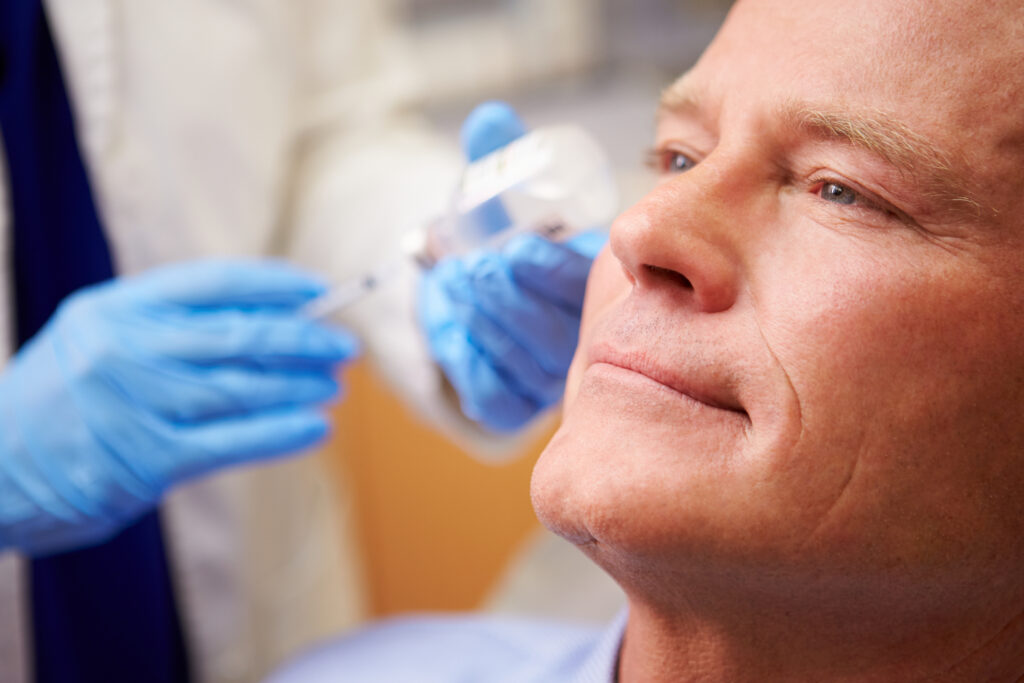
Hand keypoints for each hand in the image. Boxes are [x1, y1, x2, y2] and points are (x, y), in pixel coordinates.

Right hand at [0, 260, 357, 555]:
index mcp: (114, 308)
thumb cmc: (58, 401)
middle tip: (344, 346)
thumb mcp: (97, 340)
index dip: (276, 284)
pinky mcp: (145, 460)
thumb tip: (269, 320)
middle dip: (304, 338)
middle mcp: (126, 349)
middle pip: (240, 334)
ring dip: (300, 387)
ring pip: (244, 387)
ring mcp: (135, 404)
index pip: (215, 282)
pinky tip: (316, 428)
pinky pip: (232, 442)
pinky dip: (282, 434)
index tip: (318, 291)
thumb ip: (169, 327)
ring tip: (335, 388)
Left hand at [418, 102, 607, 432]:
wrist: (459, 293)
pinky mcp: (510, 405)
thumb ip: (496, 157)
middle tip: (472, 266)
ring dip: (484, 321)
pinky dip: (469, 361)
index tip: (516, 247)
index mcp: (589, 286)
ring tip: (452, 282)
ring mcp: (544, 377)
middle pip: (551, 329)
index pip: (579, 286)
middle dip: (508, 296)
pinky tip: (449, 329)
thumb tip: (487, 120)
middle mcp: (575, 336)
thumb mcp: (494, 197)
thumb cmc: (491, 240)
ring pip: (523, 362)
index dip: (549, 270)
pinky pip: (494, 396)